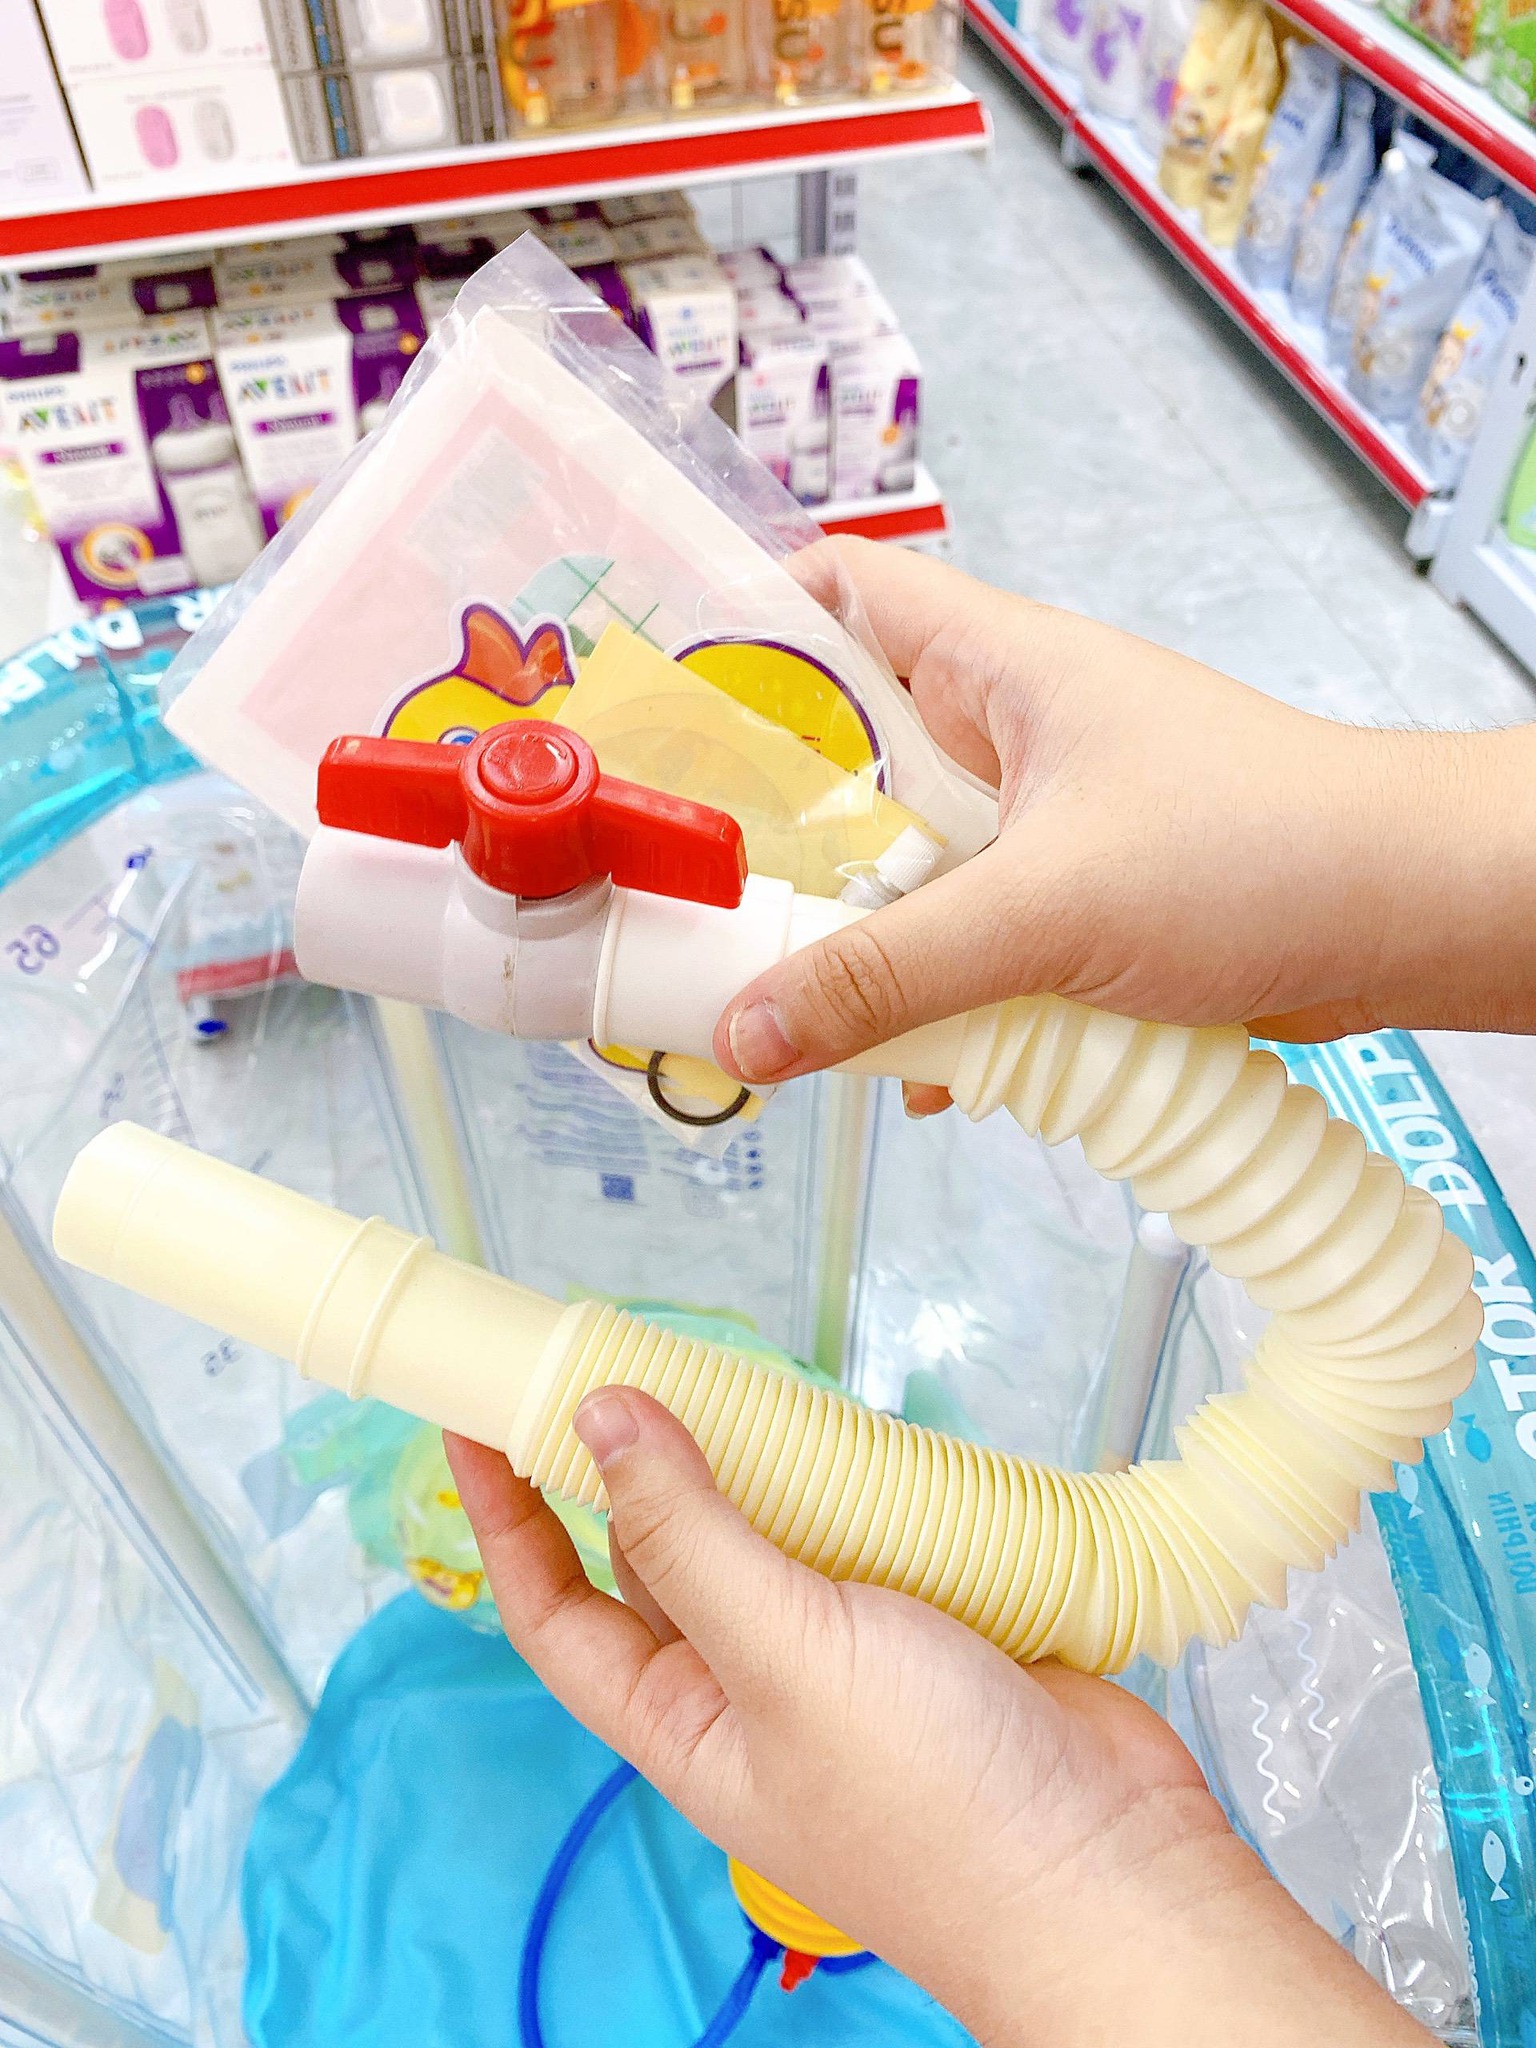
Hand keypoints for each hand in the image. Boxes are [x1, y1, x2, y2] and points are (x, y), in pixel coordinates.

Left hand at [446, 1394, 1427, 2047]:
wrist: (1116, 1875)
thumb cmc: (937, 1809)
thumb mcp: (784, 1658)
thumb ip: (691, 1537)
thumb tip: (603, 1423)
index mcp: (685, 1719)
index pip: (555, 1611)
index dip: (507, 1519)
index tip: (476, 1421)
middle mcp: (753, 1684)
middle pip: (662, 1554)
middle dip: (636, 1461)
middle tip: (622, 1355)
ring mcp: (845, 1652)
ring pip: (768, 1532)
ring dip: (750, 1459)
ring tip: (733, 1375)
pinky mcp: (928, 1620)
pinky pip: (862, 1530)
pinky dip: (851, 1476)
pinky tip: (854, 1428)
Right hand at [712, 539, 1535, 1098]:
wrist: (1412, 918)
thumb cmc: (1256, 853)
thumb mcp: (1048, 912)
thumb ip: (894, 974)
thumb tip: (750, 1033)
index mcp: (999, 666)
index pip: (847, 589)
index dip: (752, 624)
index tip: (668, 706)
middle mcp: (1015, 730)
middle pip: (858, 753)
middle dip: (786, 831)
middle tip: (701, 896)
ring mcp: (1053, 816)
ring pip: (916, 861)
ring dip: (867, 934)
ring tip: (791, 1001)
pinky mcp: (1088, 897)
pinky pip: (980, 935)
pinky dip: (946, 994)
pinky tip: (924, 1073)